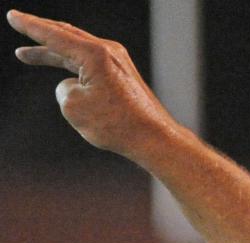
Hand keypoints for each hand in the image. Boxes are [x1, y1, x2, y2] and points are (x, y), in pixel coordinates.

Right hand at [7, 9, 177, 159]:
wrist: (155, 138)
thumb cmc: (116, 125)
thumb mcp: (73, 107)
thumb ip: (64, 90)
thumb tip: (74, 86)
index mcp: (94, 54)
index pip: (54, 35)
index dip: (30, 26)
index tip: (12, 16)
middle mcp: (108, 51)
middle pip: (66, 35)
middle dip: (39, 33)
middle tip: (18, 24)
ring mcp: (118, 62)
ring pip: (77, 51)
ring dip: (52, 54)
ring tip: (27, 56)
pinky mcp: (124, 75)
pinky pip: (90, 64)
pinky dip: (72, 66)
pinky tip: (62, 72)